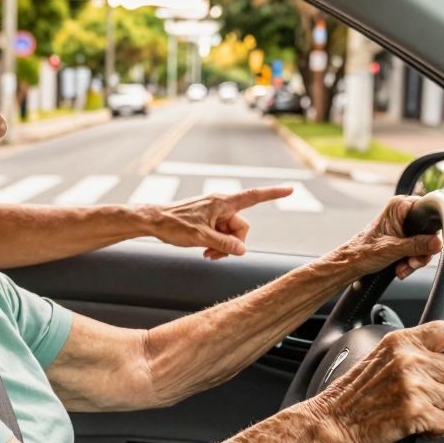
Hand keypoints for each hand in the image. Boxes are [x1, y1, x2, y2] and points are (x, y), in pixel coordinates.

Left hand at [145, 186, 293, 259]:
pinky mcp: (207, 220)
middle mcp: (221, 205)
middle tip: (216, 254)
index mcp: (222, 202)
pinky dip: (216, 243)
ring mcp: (214, 213)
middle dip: (234, 242)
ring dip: (223, 246)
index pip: (253, 196)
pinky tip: (205, 251)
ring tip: (207, 253)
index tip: (291, 188)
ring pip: (231, 233)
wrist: (153, 221)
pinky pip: (221, 233)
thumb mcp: (201, 237)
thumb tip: (243, 250)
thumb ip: (224, 244)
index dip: (273, 193)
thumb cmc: (174, 225)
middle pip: (242, 226)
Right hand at [305, 320, 443, 442]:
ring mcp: (413, 386)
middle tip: (431, 393)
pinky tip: (418, 425)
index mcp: (402, 341)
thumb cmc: (358, 391)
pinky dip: (436, 429)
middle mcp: (409, 359)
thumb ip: (417, 350)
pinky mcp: (415, 412)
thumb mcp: (384, 355)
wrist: (335, 419)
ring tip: (420, 409)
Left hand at [338, 195, 443, 279]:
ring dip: (415, 259)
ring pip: (424, 242)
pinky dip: (411, 260)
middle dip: (421, 251)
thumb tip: (437, 242)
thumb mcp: (394, 249)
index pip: (429, 211)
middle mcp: (402, 212)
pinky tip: (401, 267)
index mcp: (399, 206)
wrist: (349, 264)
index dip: (430, 230)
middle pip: (428, 231)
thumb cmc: (362, 253)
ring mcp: (402, 225)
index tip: (426, 245)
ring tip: (403, 267)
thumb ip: (417, 245)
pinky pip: (416, 248)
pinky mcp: (401, 237)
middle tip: (411, 262)